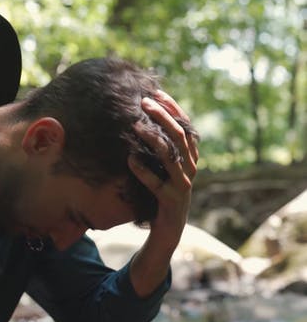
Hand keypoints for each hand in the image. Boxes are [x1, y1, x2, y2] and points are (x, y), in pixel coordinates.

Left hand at [127, 92, 198, 246]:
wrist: (169, 228)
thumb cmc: (163, 194)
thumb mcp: (166, 168)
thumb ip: (163, 147)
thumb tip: (147, 119)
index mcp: (190, 157)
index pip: (186, 125)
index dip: (173, 107)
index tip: (156, 92)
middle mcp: (190, 168)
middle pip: (179, 135)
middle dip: (163, 116)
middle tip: (144, 102)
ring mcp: (182, 184)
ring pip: (170, 156)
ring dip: (153, 138)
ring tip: (135, 126)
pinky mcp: (170, 200)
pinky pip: (156, 183)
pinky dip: (142, 171)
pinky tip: (129, 160)